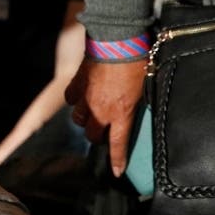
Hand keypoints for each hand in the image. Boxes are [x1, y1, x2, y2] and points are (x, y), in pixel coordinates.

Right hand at [64, 57, 145, 175]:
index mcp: (120, 113)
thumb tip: (130, 110)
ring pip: (78, 119)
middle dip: (98, 136)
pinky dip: (76, 100)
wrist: (117, 43)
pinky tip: (81, 95)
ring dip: (85, 119)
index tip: (116, 172)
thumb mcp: (143, 88)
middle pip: (92, 135)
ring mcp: (85, 99)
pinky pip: (71, 99)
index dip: (116, 160)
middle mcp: (100, 111)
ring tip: (91, 113)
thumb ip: (133, 104)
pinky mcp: (76, 85)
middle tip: (104, 131)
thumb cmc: (136, 63)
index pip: (118, 144)